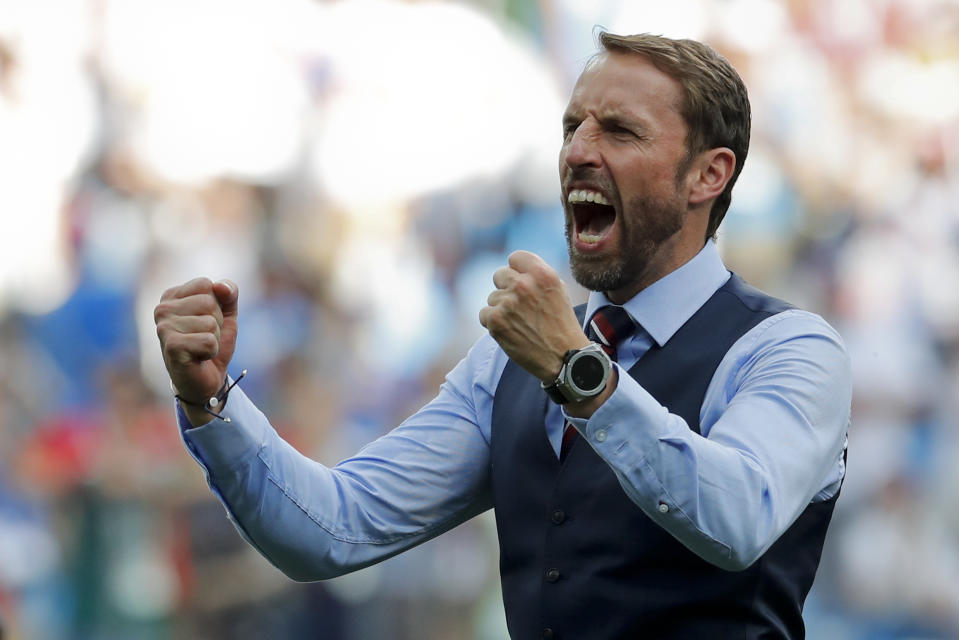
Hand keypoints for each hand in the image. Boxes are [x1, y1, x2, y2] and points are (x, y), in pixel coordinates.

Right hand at [154, 278, 238, 425]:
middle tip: (204, 337)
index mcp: (172, 296)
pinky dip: (211, 351)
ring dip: (214, 339)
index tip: (206, 320)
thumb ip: (229, 293)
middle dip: (217, 323)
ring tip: (200, 348)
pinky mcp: (171, 347)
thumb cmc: (212, 342)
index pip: (206, 284)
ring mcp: (164, 328)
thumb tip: (220, 285)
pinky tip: (198, 358)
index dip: (217, 305)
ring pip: (211, 323)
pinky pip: (209, 341)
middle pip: (209, 302)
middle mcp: (162, 309)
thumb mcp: (226, 313)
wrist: (206, 380)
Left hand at [479, 251, 589, 381]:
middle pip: (499, 275)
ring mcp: (507, 302)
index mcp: (542, 274)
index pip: (515, 257)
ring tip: (520, 323)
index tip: (522, 282)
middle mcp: (524, 285)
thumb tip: (515, 268)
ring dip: (501, 309)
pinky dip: (494, 323)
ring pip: (492, 297)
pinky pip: (485, 314)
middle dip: (507, 288)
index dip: (517, 271)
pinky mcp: (495, 320)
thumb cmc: (562, 325)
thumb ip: (536, 275)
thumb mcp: (558, 290)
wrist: (564, 358)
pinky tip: (511, 331)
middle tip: (520, 306)